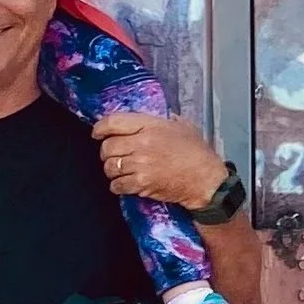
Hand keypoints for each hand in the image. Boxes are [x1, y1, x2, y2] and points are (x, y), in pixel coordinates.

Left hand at [94, 112, 228, 212]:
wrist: (206, 179)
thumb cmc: (197, 153)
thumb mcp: (183, 126)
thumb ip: (165, 120)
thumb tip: (155, 118)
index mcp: (150, 125)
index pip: (113, 122)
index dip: (100, 128)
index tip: (97, 133)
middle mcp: (142, 143)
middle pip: (107, 146)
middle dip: (107, 152)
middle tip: (114, 155)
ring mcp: (140, 164)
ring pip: (109, 167)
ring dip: (112, 170)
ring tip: (121, 171)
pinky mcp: (141, 183)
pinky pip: (116, 185)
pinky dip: (118, 185)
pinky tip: (125, 184)